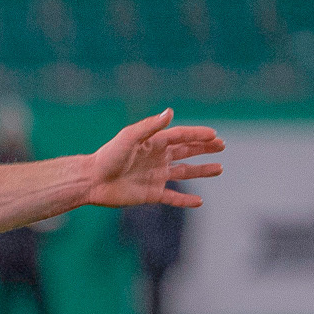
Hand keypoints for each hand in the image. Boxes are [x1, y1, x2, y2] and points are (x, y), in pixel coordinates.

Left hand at [85, 109, 223, 209]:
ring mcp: (155, 176)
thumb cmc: (108, 156)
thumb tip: (170, 112)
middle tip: (221, 146)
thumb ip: (150, 126)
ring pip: (184, 173)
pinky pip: (172, 197)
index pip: (181, 136)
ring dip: (202, 171)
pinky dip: (185, 200)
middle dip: (204, 148)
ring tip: (219, 169)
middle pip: (186, 151)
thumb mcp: (129, 137)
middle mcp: (157, 158)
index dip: (198, 135)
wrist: (92, 181)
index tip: (215, 135)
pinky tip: (199, 201)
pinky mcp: (150, 194)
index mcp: (153, 143)